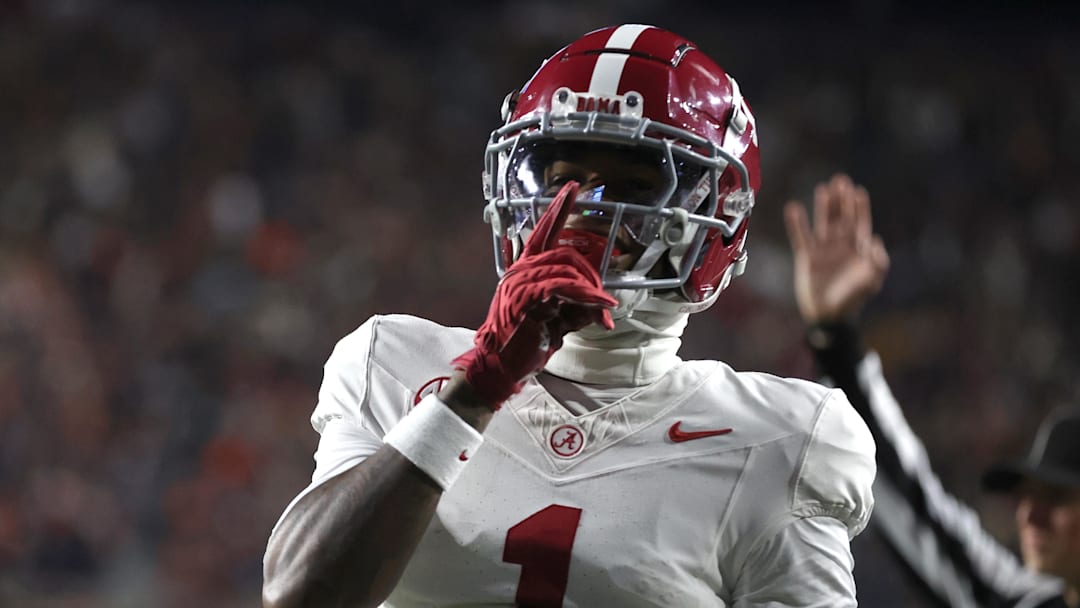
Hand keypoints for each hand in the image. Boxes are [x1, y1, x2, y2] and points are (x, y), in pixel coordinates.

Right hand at [451, 181, 617, 408]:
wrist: (500, 365)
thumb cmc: (524, 342)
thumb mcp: (558, 319)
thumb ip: (578, 305)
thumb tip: (603, 305)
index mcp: (524, 270)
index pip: (542, 232)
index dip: (558, 209)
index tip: (572, 189)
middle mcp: (521, 270)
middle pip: (567, 254)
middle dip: (592, 276)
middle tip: (603, 302)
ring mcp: (522, 282)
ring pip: (569, 270)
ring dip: (592, 292)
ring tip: (603, 313)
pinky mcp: (529, 297)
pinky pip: (566, 287)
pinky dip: (588, 296)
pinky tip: (602, 307)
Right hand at [784, 174, 889, 323]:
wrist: (829, 315)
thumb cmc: (853, 299)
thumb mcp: (871, 281)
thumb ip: (878, 262)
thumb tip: (876, 240)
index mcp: (857, 249)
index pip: (859, 223)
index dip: (859, 207)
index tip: (857, 191)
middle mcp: (840, 245)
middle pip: (841, 217)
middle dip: (841, 200)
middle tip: (840, 180)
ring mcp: (823, 250)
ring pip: (823, 222)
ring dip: (823, 206)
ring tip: (822, 188)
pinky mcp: (806, 257)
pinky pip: (800, 236)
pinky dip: (797, 223)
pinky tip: (793, 208)